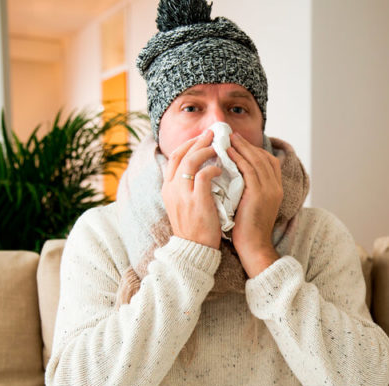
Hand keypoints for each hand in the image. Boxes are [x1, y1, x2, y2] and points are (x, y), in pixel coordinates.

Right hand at [161, 130, 222, 248]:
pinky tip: (221, 169)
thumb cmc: (195, 227)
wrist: (194, 249)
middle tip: (213, 133)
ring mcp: (182, 194)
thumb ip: (188, 186)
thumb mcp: (185, 203)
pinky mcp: (196, 201)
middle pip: (181, 154)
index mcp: (168, 187)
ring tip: (219, 147)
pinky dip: (212, 169)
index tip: (203, 138)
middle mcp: (171, 188)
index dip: (189, 144)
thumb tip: (202, 169)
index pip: (175, 157)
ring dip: (206, 151)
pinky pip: (203, 176)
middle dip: (198, 141)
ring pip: (190, 161)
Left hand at [227, 133, 283, 277]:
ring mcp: (269, 189)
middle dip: (247, 144)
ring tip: (228, 138)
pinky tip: (227, 151)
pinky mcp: (259, 193)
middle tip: (231, 134)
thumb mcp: (252, 206)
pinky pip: (248, 169)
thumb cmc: (248, 230)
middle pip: (263, 157)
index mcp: (276, 189)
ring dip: (241, 146)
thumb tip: (235, 178)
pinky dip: (238, 157)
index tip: (240, 144)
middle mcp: (275, 187)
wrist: (254, 247)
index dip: (255, 151)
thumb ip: (249, 191)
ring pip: (256, 160)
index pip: (269, 162)